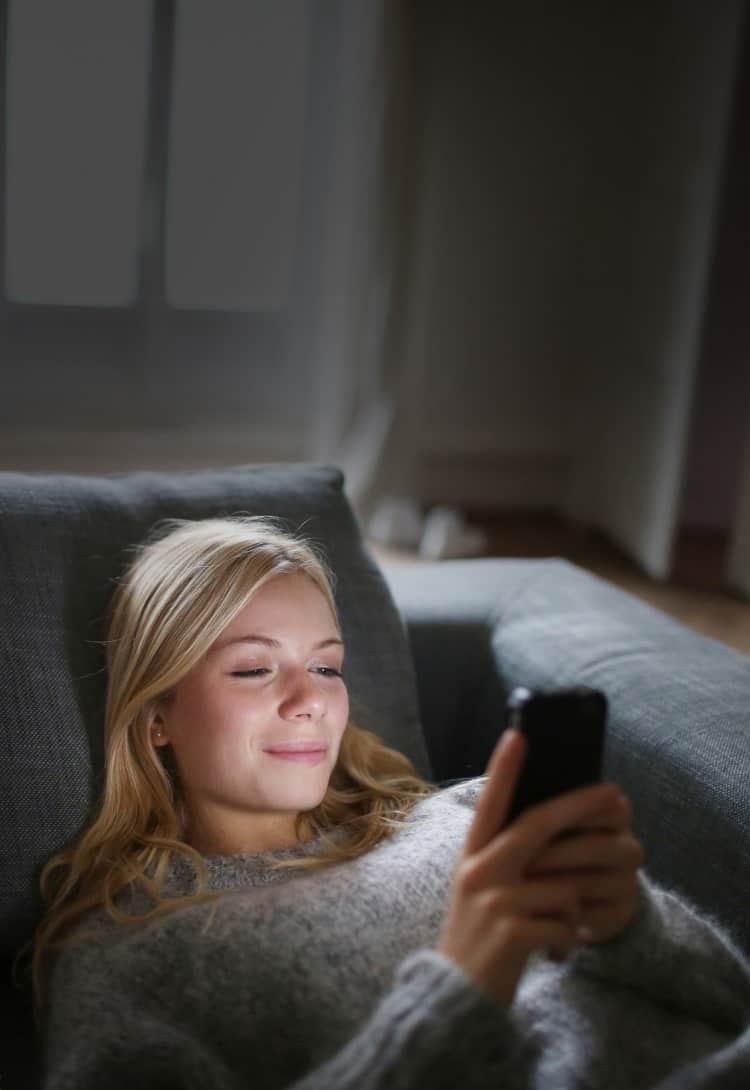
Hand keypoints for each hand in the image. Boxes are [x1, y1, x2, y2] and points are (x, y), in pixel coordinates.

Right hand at [436, 728, 629, 1008]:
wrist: (455, 996)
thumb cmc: (478, 936)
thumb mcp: (481, 889)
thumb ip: (506, 858)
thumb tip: (554, 824)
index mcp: (472, 856)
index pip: (491, 803)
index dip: (503, 769)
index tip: (519, 735)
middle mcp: (480, 871)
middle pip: (539, 826)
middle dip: (580, 806)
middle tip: (614, 793)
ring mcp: (495, 901)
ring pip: (563, 886)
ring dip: (573, 911)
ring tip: (559, 928)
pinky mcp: (511, 934)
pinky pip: (566, 925)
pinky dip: (568, 941)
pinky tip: (552, 953)